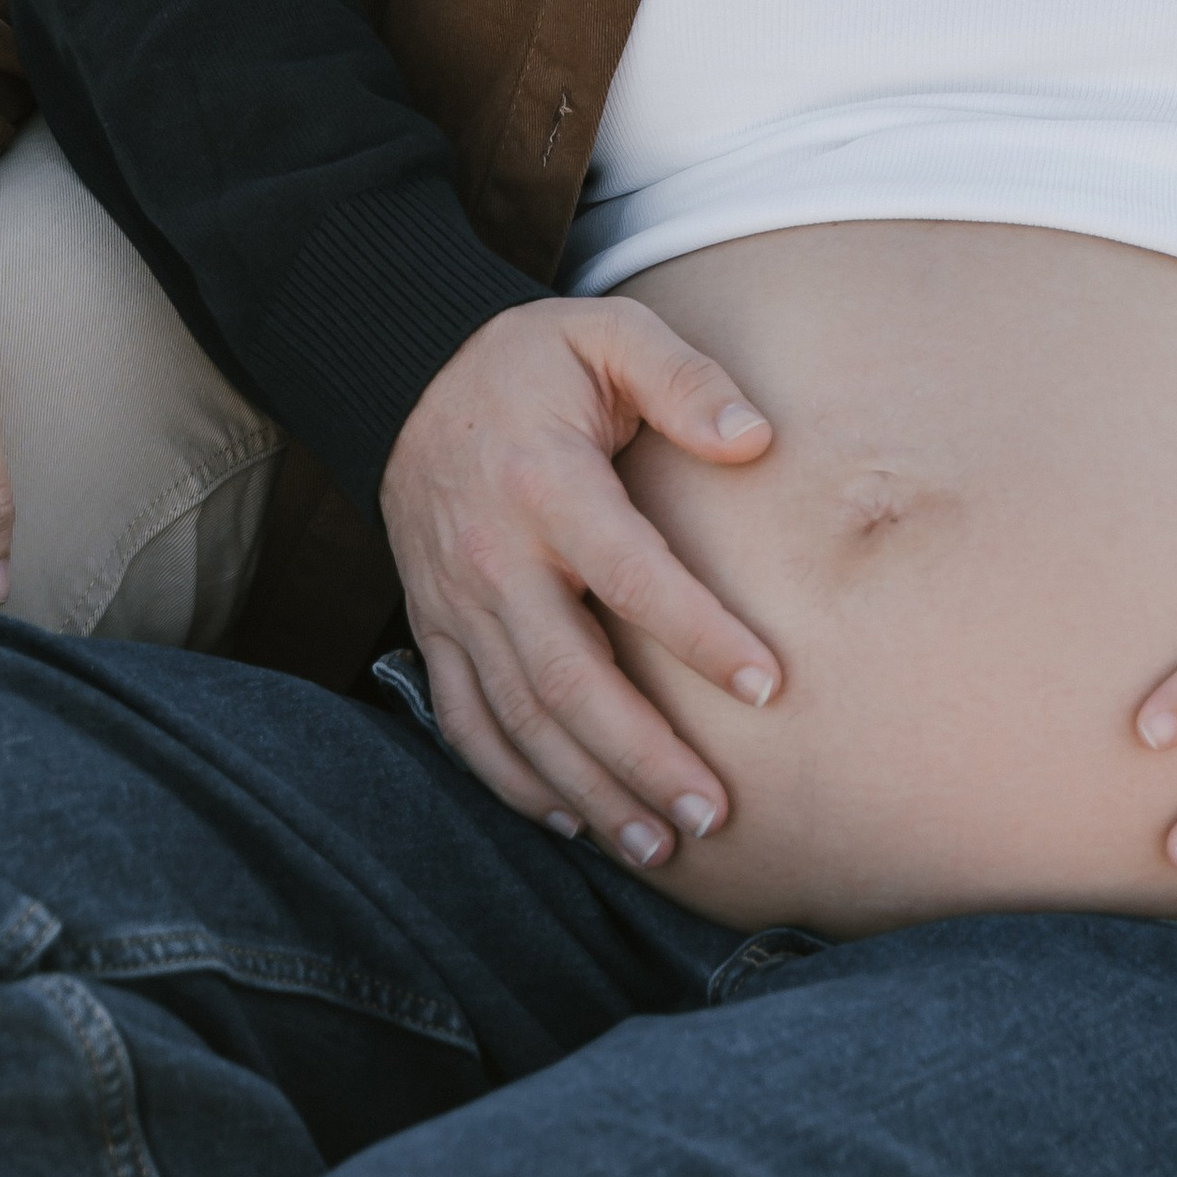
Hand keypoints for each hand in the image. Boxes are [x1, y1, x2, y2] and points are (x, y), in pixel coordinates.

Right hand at [379, 296, 781, 874]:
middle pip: (570, 678)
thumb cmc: (536, 361)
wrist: (407, 377)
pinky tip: (574, 821)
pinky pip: (466, 721)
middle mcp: (492, 556)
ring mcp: (453, 601)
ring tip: (663, 843)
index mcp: (544, 482)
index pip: (630, 574)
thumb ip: (685, 378)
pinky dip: (515, 781)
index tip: (769, 685)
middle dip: (644, 756)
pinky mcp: (433, 628)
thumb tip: (756, 440)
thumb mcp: (609, 333)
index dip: (699, 634)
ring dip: (591, 790)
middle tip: (716, 812)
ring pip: (521, 718)